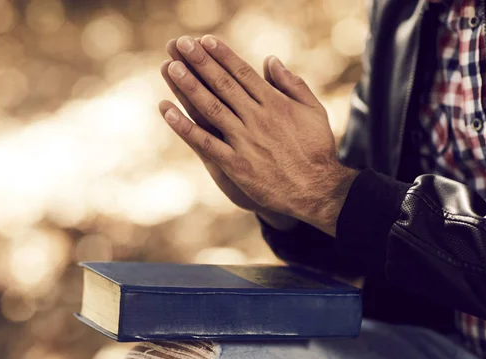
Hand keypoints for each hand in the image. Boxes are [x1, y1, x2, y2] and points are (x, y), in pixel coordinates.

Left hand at [160, 35, 357, 235]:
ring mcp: (245, 141)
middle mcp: (258, 118)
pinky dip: (186, 127)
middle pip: (223, 85)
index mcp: (275, 103)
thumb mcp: (313, 110)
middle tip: (181, 44)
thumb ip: (292, 83)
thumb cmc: (317, 149)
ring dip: (189, 86)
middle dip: (200, 62)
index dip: (222, 55)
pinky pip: (206, 143)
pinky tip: (168, 112)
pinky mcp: (236, 165)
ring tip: (171, 67)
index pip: (243, 73)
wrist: (317, 190)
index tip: (205, 40)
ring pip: (211, 108)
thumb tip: (270, 60)